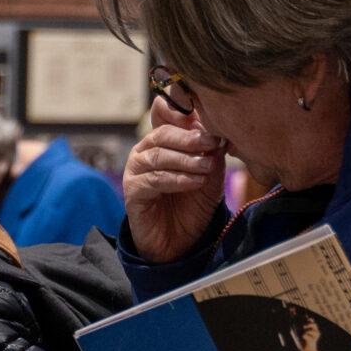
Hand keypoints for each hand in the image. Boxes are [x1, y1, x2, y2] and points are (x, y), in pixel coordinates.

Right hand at [122, 99, 225, 264]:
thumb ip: (210, 153)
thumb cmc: (193, 204)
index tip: (202, 113)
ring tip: (207, 167)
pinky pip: (154, 180)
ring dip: (186, 160)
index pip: (165, 114)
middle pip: (163, 133)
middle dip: (189, 137)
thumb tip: (216, 133)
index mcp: (162, 140)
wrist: (181, 242)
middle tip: (212, 142)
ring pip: (158, 156)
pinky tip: (195, 182)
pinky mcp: (133, 192)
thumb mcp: (210, 174)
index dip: (180, 109)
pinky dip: (177, 179)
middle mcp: (145, 151)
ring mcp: (136, 171)